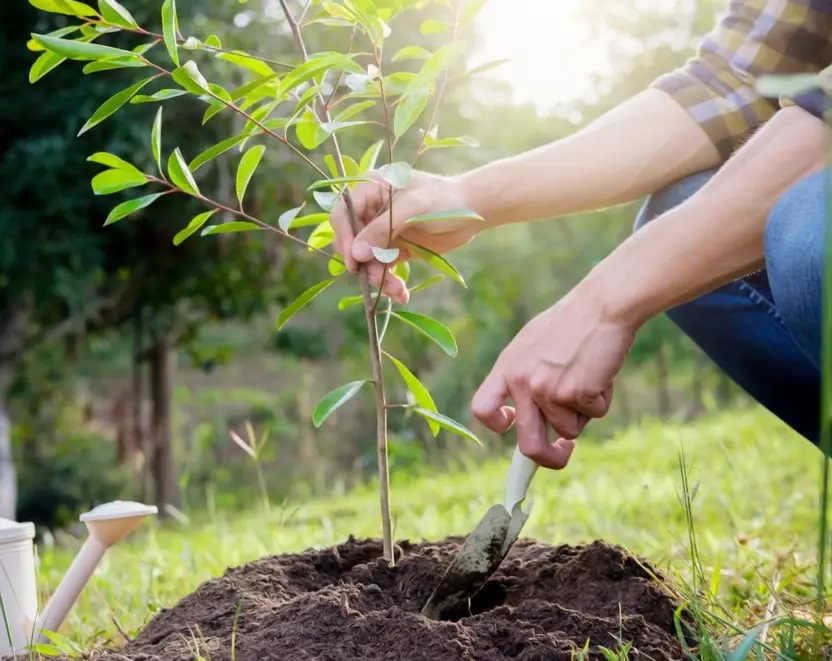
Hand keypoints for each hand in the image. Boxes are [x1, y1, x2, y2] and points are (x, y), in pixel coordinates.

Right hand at [330, 170, 481, 301]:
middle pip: (352, 242)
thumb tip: (356, 254)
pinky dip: (389, 283)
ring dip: (378, 278)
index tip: (354, 262)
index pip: (342, 215)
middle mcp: (371, 212)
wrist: (473, 212)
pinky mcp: (394, 250)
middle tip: (379, 279)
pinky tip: (401, 294)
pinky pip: (382, 269)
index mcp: (370, 190)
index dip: (344, 238)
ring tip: (398, 290)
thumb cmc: (444, 200)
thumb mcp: (413, 208)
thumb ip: (382, 229)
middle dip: (364, 264)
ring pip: (367, 261)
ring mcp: (381, 232)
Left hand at [470, 283, 635, 469]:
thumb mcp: (533, 345)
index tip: (512, 427)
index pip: (482, 409)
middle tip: (563, 453)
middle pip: (528, 444)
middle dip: (548, 459)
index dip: (496, 425)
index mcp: (507, 367)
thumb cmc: (572, 323)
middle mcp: (522, 382)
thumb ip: (526, 376)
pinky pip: (595, 415)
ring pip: (570, 428)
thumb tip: (528, 417)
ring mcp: (548, 390)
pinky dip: (602, 400)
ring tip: (590, 375)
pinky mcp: (576, 393)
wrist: (602, 305)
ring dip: (584, 411)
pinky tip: (601, 372)